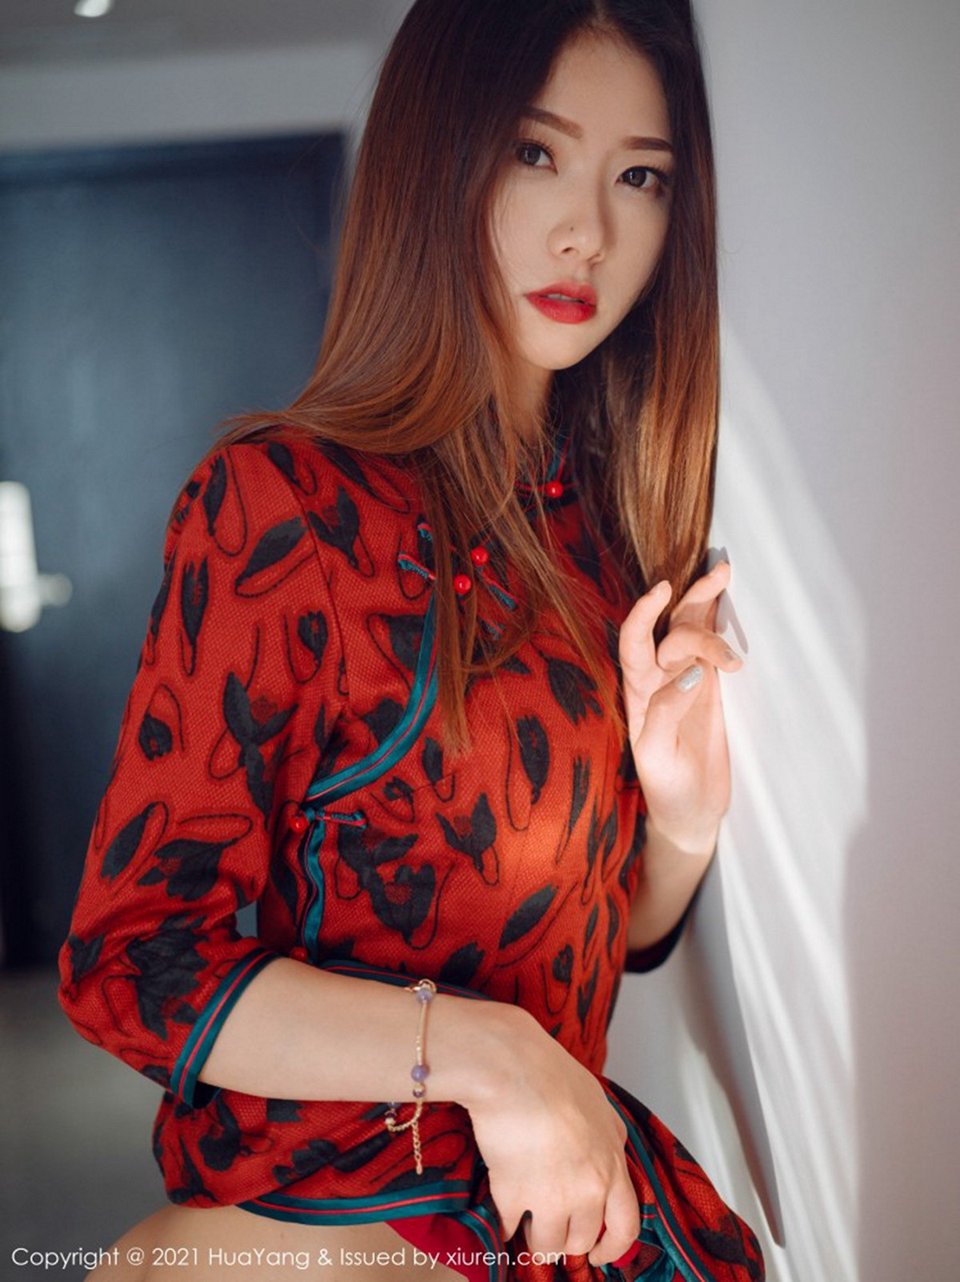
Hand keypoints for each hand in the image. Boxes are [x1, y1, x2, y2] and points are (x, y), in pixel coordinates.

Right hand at [466, 1008, 639, 1266]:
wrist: (512, 1066)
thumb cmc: (551, 1073)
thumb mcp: (597, 1102)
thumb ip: (606, 1134)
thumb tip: (605, 1147)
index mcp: (611, 1162)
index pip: (626, 1224)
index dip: (613, 1247)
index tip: (598, 1254)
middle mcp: (589, 1187)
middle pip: (583, 1239)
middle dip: (568, 1241)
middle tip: (553, 1231)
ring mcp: (553, 1197)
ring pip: (548, 1245)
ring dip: (537, 1238)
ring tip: (525, 1224)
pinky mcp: (515, 1198)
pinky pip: (510, 1229)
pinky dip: (505, 1226)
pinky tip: (500, 1216)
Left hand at [618, 560, 742, 850]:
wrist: (692, 814)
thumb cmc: (667, 787)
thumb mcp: (657, 755)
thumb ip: (666, 711)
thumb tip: (689, 672)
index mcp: (638, 692)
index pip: (634, 641)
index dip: (644, 612)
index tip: (663, 589)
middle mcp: (659, 678)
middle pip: (671, 626)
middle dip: (692, 603)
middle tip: (721, 592)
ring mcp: (687, 680)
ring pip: (693, 629)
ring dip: (709, 605)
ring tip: (730, 590)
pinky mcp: (713, 688)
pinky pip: (714, 648)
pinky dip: (722, 625)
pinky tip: (732, 605)